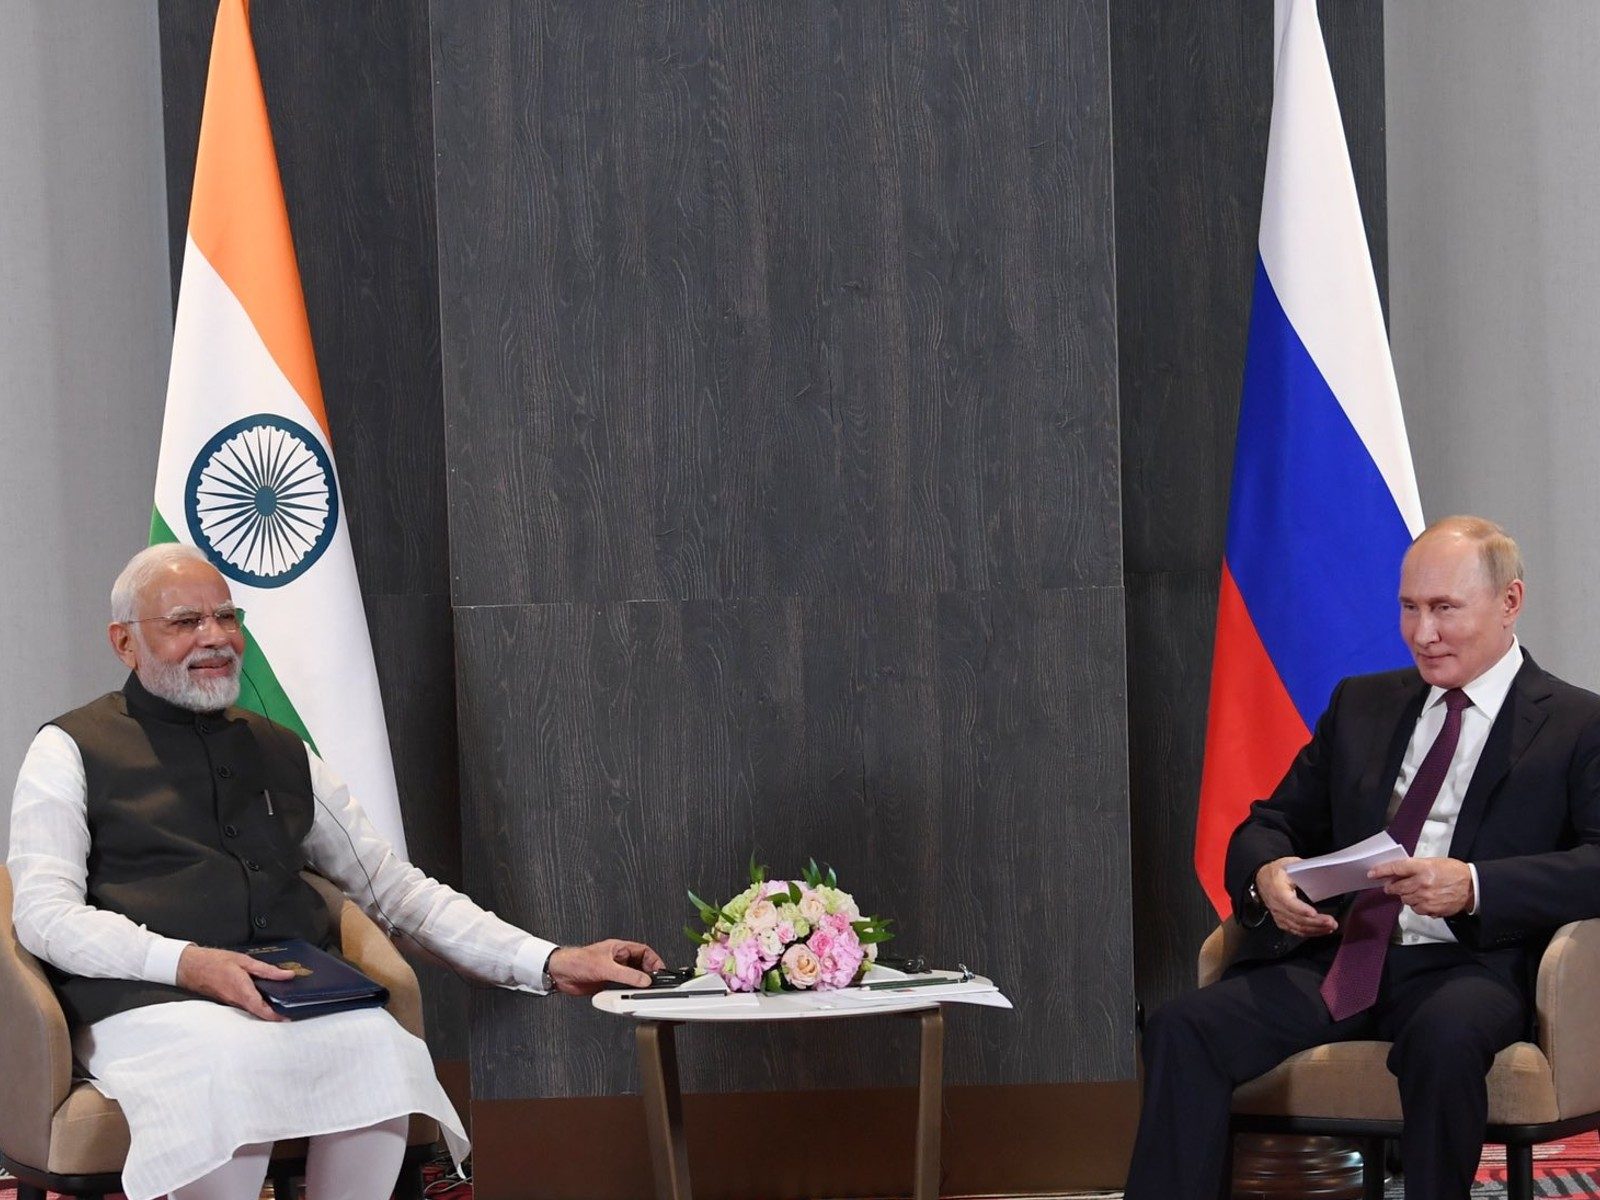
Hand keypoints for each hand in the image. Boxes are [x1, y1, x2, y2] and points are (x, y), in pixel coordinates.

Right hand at [176, 945, 294, 1021]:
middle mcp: (237, 1000)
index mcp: (242, 990)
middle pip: (259, 1012)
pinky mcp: (228, 1000)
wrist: (191, 967)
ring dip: (266, 1009)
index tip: (287, 1017)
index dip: (275, 1016)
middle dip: (274, 1014)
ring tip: (282, 1003)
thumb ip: (266, 970)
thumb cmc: (215, 962)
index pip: (261, 1009)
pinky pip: (245, 1005)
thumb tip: (286, 975)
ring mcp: (232, 1002)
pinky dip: (257, 1004)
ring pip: (252, 1009)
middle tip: (290, 1010)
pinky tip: (265, 996)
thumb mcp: (244, 961)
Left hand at [546, 939, 664, 995]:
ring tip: (643, 991)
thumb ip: (627, 975)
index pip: (644, 952)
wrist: (560, 973)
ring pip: (631, 977)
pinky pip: (622, 987)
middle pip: (640, 965)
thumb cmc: (577, 961)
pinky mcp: (607, 983)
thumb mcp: (605, 968)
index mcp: (620, 949)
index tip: (660, 971)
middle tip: (654, 984)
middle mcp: (618, 959)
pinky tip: (627, 996)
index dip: (654, 960)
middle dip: (648, 974)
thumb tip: (644, 980)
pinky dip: (627, 992)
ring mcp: (612, 971)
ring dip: (637, 984)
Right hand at [1257, 857, 1338, 937]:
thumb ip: (1303, 869)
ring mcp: (1279, 916)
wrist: (1262, 879)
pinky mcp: (1282, 921)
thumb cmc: (1277, 872)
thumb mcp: (1288, 864)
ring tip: (1330, 926)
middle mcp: (1277, 906)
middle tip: (1331, 922)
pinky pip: (1296, 931)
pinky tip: (1321, 930)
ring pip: (1298, 927)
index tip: (1314, 913)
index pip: (1289, 903)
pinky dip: (1310, 932)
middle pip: (1297, 919)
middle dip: (1316, 922)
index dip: (1302, 910)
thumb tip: (1322, 871)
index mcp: (1277, 890)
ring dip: (1316, 929)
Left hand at [1368, 856, 1473, 917]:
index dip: (1382, 871)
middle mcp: (1423, 883)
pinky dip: (1416, 905)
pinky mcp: (1431, 909)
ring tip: (1415, 891)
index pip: (1396, 868)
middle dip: (1392, 887)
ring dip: (1406, 896)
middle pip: (1397, 887)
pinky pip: (1416, 909)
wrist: (1472, 887)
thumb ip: (1415, 867)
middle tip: (1391, 886)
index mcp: (1423, 868)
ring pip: (1404, 899)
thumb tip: (1398, 872)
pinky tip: (1424, 899)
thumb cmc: (1454, 872)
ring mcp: (1426, 898)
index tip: (1372, 873)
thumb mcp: (1433, 862)